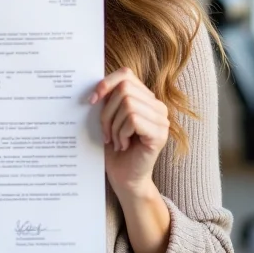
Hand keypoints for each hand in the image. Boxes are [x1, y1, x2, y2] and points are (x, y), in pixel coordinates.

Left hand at [89, 67, 169, 199]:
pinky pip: (133, 120)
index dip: (106, 83)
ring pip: (128, 104)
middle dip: (107, 111)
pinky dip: (122, 133)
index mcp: (146, 98)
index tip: (91, 101)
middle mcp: (158, 106)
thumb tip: (94, 85)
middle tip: (106, 132)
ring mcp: (162, 120)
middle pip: (124, 88)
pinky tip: (123, 145)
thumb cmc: (114, 149)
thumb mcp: (107, 118)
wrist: (124, 178)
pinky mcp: (160, 134)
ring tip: (116, 140)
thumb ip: (106, 99)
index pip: (126, 74)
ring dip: (114, 125)